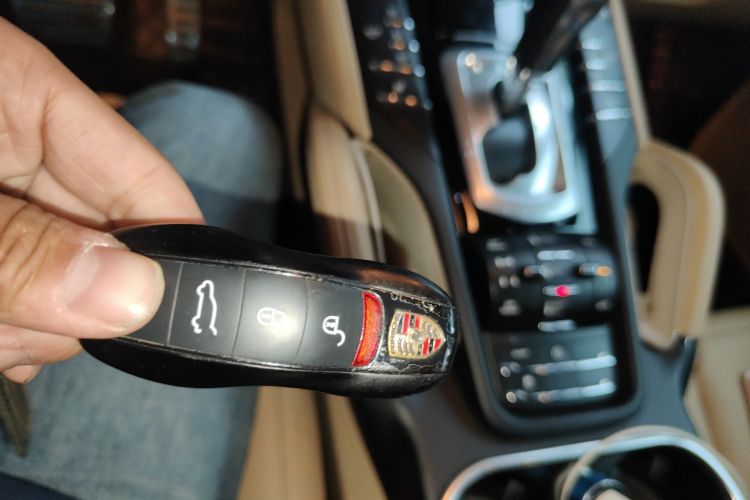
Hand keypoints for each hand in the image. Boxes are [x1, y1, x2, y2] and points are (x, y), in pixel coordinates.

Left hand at [0, 19, 202, 382]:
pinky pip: (31, 301)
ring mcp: (9, 201)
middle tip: (24, 322)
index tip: (185, 320)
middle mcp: (25, 151)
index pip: (148, 180)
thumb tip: (133, 296)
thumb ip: (23, 242)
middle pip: (114, 246)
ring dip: (34, 326)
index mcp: (23, 97)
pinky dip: (15, 331)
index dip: (176, 256)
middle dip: (81, 304)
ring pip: (69, 286)